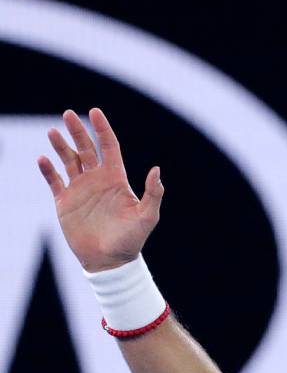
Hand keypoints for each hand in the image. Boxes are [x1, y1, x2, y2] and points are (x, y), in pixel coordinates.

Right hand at [36, 108, 163, 272]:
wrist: (110, 261)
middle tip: (68, 114)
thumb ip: (153, 193)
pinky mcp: (66, 202)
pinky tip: (43, 159)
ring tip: (52, 131)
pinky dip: (48, 170)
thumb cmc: (132, 240)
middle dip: (77, 131)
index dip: (102, 129)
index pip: (109, 147)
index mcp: (116, 179)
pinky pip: (54, 181)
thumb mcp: (147, 216)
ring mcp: (80, 189)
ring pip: (68, 160)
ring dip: (60, 146)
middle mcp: (97, 180)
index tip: (95, 112)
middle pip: (86, 149)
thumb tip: (157, 169)